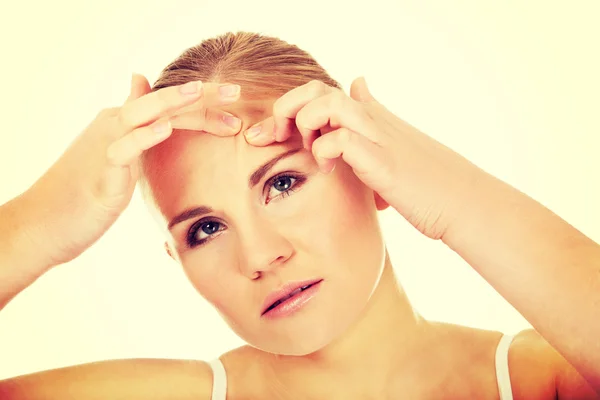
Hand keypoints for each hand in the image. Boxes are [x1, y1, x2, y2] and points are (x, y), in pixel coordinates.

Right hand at [22, 74, 242, 266]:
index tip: (237, 107)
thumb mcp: (117, 155)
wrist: (46, 221)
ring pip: (140, 115)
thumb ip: (136, 129)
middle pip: (162, 104)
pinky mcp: (101, 171)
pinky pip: (122, 149)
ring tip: (199, 91)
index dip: (204, 106)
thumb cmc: (87, 189)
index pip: (170, 108)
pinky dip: (142, 136)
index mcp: (124, 124)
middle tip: (236, 90)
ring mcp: (106, 146)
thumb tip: (147, 97)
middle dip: (200, 96)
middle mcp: (114, 126)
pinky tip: (164, 129)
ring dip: (171, 102)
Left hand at [243, 78, 486, 239]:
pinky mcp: (381, 161)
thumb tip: (360, 88)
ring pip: (328, 103)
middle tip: (277, 137)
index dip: (293, 105)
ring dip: (306, 124)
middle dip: (287, 107)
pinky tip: (326, 170)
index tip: (275, 134)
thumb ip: (372, 123)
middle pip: (319, 88)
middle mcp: (373, 121)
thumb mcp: (395, 148)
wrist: (462, 203)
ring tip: (306, 148)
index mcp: (371, 119)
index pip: (325, 92)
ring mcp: (377, 137)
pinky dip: (324, 151)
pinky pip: (339, 139)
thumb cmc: (427, 183)